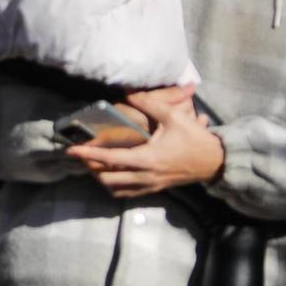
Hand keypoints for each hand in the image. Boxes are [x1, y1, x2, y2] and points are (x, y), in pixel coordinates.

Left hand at [66, 85, 224, 197]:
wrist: (214, 162)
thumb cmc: (194, 139)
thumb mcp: (173, 117)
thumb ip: (149, 103)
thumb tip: (127, 91)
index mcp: (147, 159)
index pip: (110, 159)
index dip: (88, 154)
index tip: (71, 150)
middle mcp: (145, 176)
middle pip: (107, 178)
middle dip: (91, 168)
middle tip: (82, 155)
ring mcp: (150, 185)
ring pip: (116, 190)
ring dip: (102, 179)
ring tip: (94, 165)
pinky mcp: (155, 189)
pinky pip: (127, 194)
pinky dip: (115, 187)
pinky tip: (112, 175)